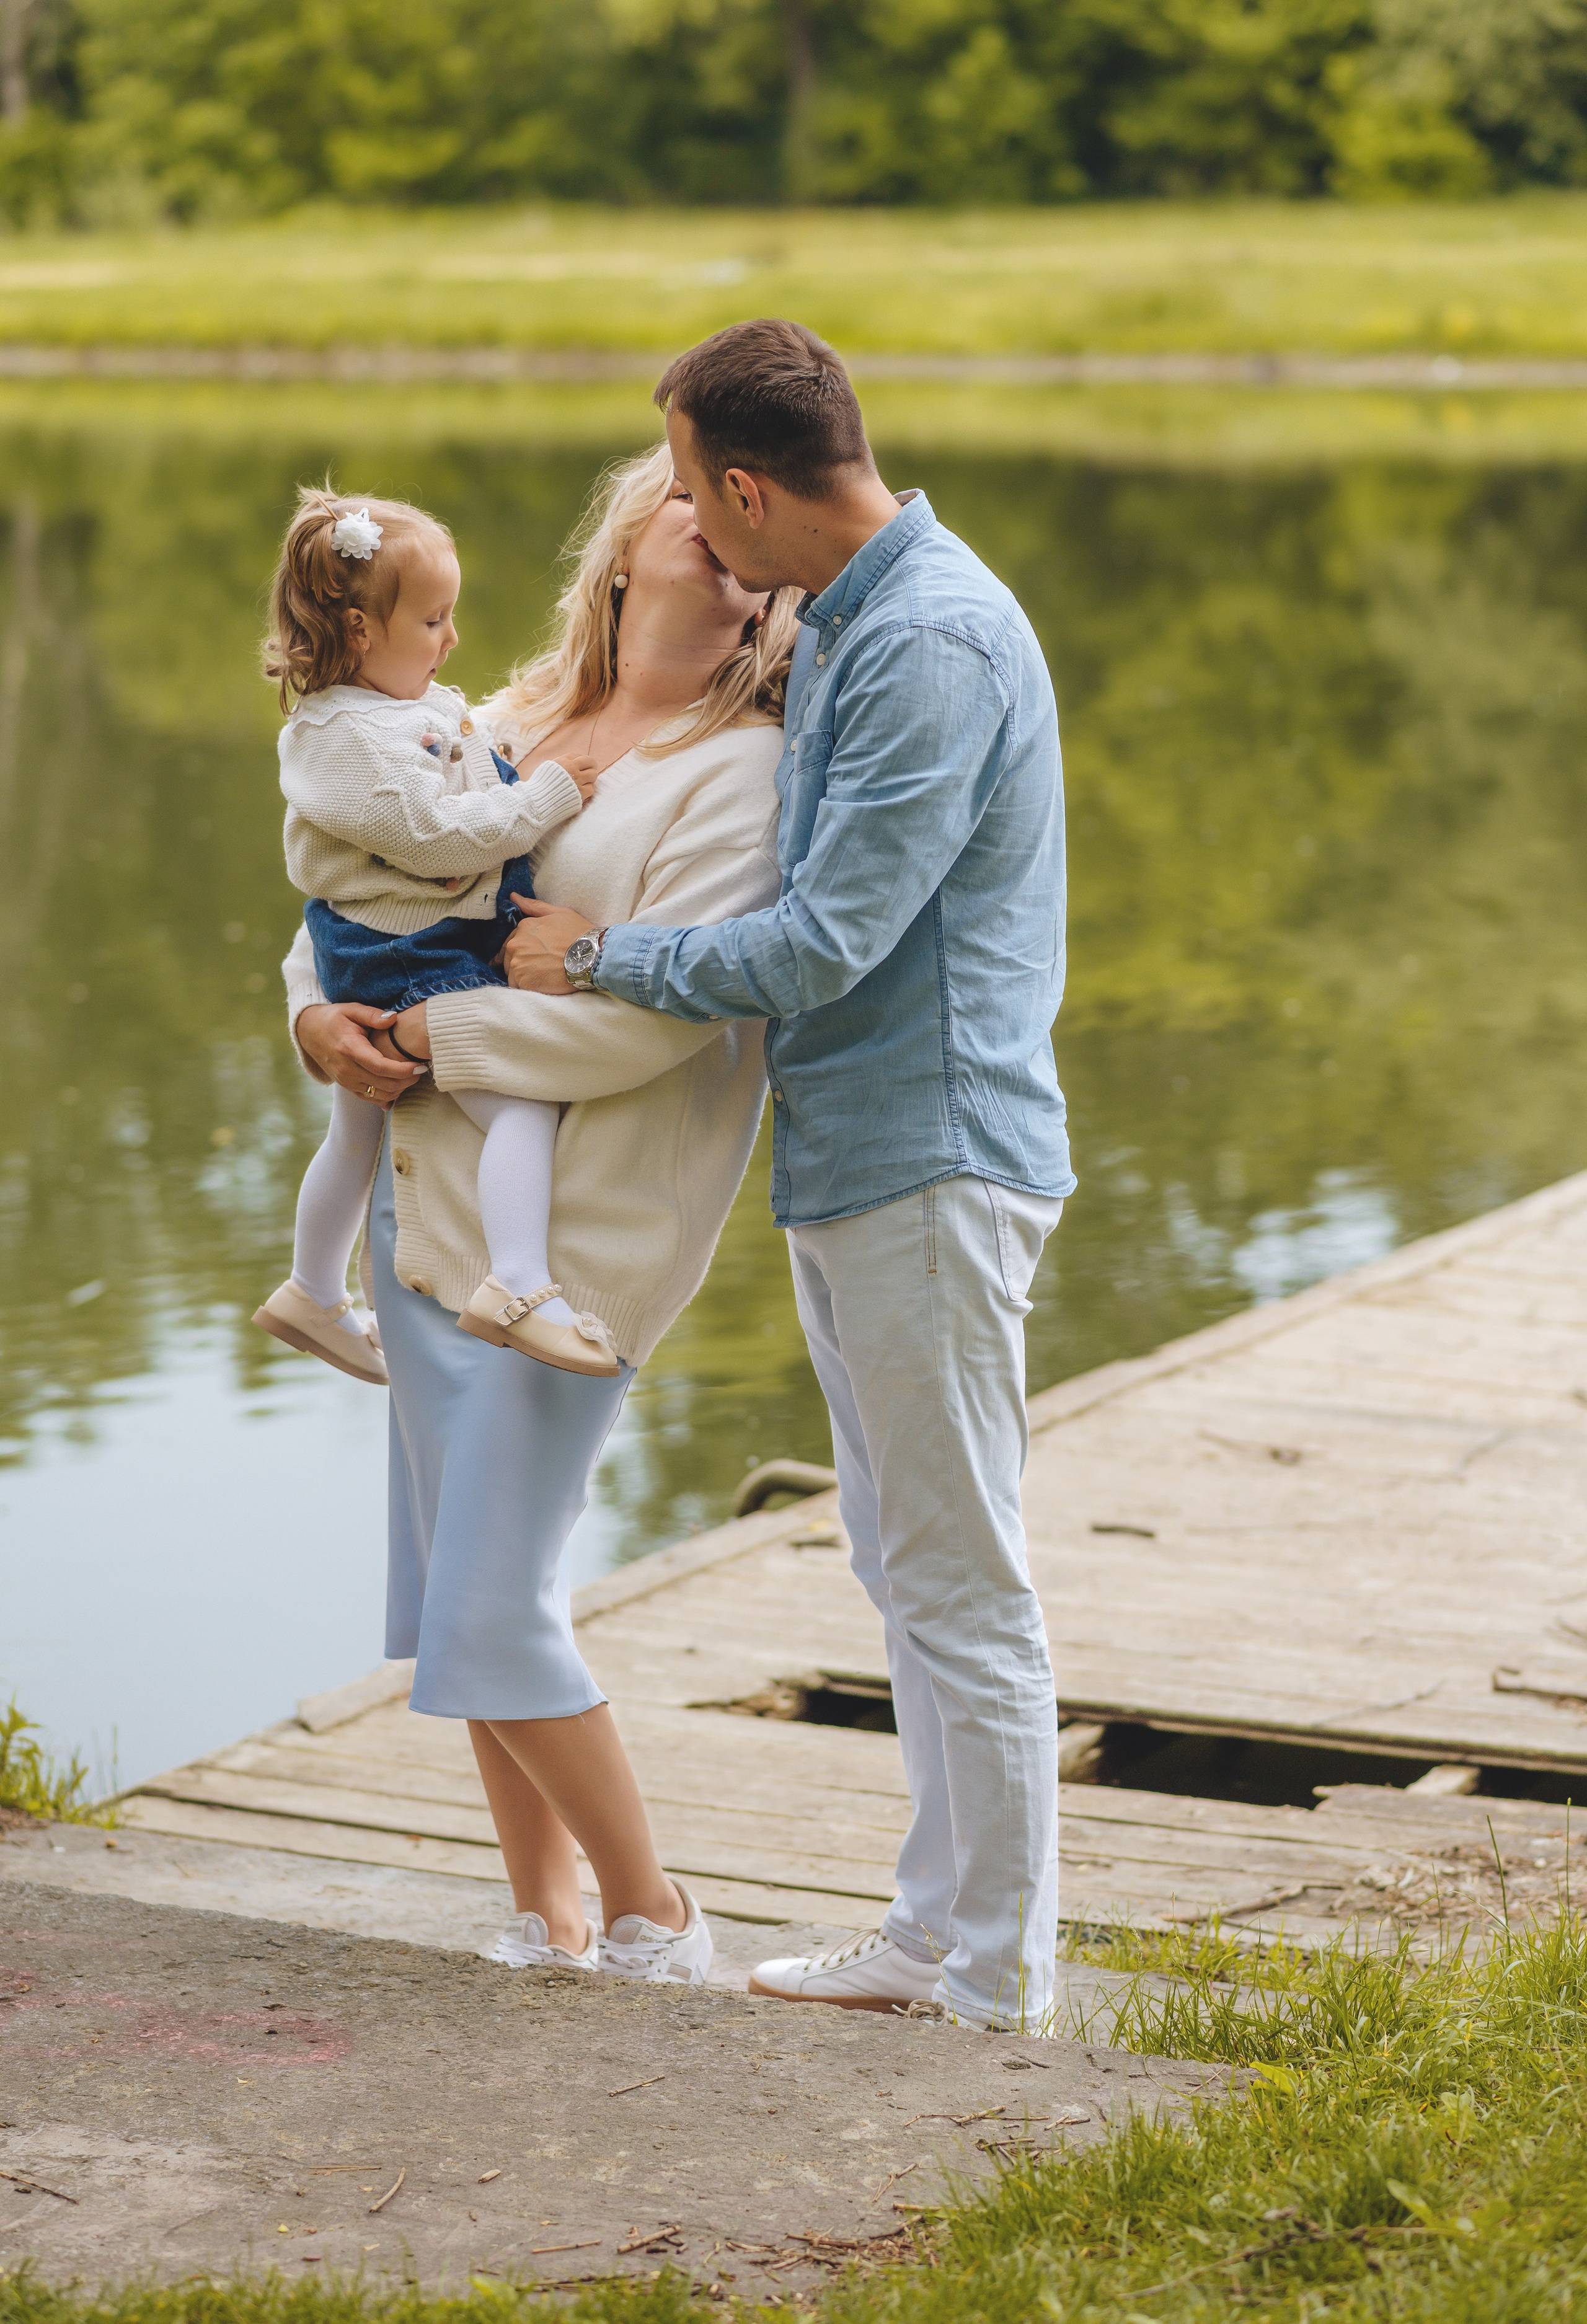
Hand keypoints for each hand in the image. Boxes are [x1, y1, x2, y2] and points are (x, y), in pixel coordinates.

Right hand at [297, 1002, 425, 1105]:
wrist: (309, 1033)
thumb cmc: (334, 1019)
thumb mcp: (352, 1009)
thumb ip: (373, 1015)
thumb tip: (393, 1019)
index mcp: (349, 1049)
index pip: (381, 1067)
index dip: (403, 1070)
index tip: (420, 1066)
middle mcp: (346, 1070)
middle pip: (383, 1085)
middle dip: (407, 1081)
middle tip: (421, 1070)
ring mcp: (346, 1081)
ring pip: (379, 1096)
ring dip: (399, 1090)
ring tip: (412, 1077)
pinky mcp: (347, 1087)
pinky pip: (371, 1099)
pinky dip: (387, 1096)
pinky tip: (400, 1086)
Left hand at [501, 898, 594, 994]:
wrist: (591, 957)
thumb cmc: (578, 934)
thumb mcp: (559, 913)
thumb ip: (534, 906)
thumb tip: (513, 896)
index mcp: (523, 927)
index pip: (513, 941)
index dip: (526, 949)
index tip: (539, 955)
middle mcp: (515, 945)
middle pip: (510, 958)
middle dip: (522, 962)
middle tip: (543, 966)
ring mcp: (517, 964)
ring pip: (512, 973)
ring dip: (524, 975)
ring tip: (544, 975)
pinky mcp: (522, 981)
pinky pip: (518, 986)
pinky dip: (528, 986)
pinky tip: (543, 983)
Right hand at [536, 752, 600, 803]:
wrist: (537, 803)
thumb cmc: (539, 787)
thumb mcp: (546, 769)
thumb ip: (559, 764)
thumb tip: (571, 763)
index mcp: (562, 762)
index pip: (579, 756)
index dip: (583, 761)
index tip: (582, 765)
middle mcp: (571, 769)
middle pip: (590, 763)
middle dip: (592, 767)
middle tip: (590, 772)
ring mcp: (577, 781)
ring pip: (593, 775)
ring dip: (590, 779)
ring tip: (585, 783)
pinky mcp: (580, 794)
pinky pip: (591, 789)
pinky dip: (588, 790)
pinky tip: (582, 792)